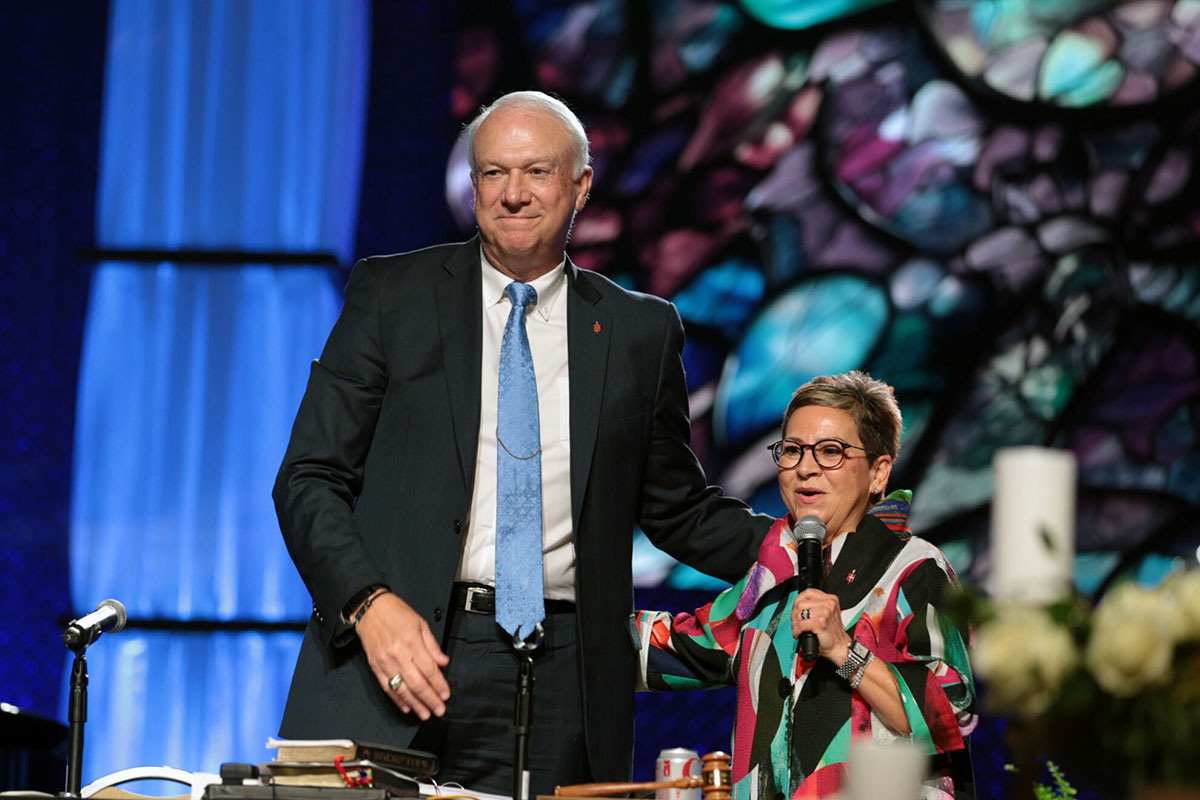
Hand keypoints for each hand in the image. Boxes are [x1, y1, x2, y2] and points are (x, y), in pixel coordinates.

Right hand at [355, 592, 450, 719]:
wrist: (370, 609)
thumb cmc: (396, 613)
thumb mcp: (420, 623)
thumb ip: (432, 645)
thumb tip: (444, 662)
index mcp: (412, 642)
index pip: (429, 669)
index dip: (439, 684)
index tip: (446, 695)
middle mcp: (398, 655)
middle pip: (417, 683)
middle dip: (430, 699)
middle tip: (439, 710)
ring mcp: (385, 663)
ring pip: (402, 689)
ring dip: (415, 704)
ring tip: (425, 714)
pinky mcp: (375, 667)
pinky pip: (387, 687)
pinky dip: (397, 699)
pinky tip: (406, 707)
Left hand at [790, 589, 851, 663]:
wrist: (840, 646)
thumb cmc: (832, 633)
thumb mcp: (827, 613)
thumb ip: (816, 606)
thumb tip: (798, 605)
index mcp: (831, 599)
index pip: (808, 592)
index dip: (798, 601)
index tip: (796, 609)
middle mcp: (829, 604)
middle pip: (801, 603)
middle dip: (794, 615)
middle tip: (796, 623)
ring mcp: (825, 613)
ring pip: (799, 614)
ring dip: (795, 624)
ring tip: (797, 629)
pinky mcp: (820, 623)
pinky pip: (801, 625)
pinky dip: (797, 631)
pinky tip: (799, 634)